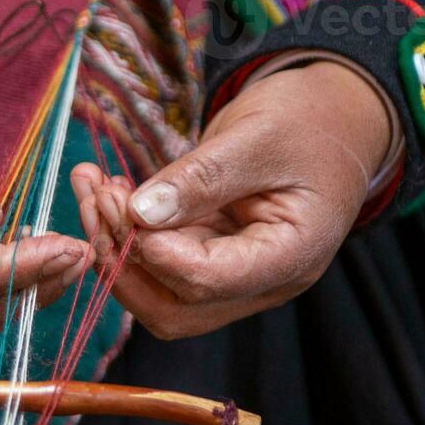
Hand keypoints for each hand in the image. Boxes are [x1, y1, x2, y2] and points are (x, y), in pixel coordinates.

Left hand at [72, 61, 392, 338]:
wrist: (332, 117)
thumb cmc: (309, 121)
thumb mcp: (258, 136)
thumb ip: (203, 177)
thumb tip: (141, 213)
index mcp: (290, 258)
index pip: (207, 281)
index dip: (153, 250)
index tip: (117, 199)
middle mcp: (260, 282)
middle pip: (174, 307)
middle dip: (122, 257)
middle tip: (95, 196)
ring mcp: (232, 276)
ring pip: (156, 293)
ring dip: (114, 246)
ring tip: (92, 187)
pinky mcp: (208, 258)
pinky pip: (156, 264)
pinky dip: (123, 233)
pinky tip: (104, 190)